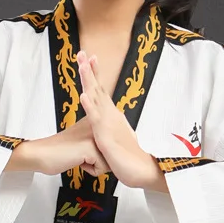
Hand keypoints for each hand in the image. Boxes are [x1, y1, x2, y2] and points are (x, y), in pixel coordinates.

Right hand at [7, 115, 109, 176]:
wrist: (41, 154)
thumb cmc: (59, 150)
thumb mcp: (82, 139)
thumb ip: (97, 139)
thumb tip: (112, 149)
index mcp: (96, 120)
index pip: (114, 143)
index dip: (102, 152)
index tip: (88, 148)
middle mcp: (97, 126)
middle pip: (113, 153)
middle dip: (99, 160)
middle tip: (80, 153)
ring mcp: (95, 136)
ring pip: (109, 162)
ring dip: (94, 165)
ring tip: (79, 156)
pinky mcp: (91, 148)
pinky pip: (101, 169)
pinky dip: (89, 170)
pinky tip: (77, 160)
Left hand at [77, 51, 166, 191]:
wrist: (141, 170)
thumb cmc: (128, 159)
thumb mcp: (113, 142)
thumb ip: (107, 133)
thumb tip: (103, 132)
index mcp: (111, 116)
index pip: (101, 91)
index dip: (94, 74)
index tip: (89, 58)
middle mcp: (111, 116)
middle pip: (98, 88)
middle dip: (89, 69)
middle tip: (82, 52)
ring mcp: (109, 124)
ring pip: (97, 98)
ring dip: (89, 80)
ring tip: (82, 65)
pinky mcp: (106, 136)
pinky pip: (96, 119)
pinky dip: (90, 106)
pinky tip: (83, 95)